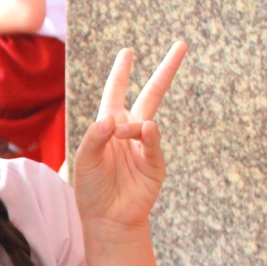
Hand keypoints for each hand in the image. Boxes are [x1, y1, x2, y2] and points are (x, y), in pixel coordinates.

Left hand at [74, 41, 186, 231]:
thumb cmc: (91, 189)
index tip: (128, 52)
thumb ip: (95, 138)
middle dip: (166, 71)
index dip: (122, 72)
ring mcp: (144, 146)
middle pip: (151, 94)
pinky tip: (147, 129)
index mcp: (108, 126)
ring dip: (133, 124)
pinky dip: (150, 136)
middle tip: (182, 46)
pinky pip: (154, 145)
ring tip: (120, 135)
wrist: (106, 220)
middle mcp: (128, 131)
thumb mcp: (84, 161)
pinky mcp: (154, 164)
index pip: (116, 92)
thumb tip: (112, 119)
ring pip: (148, 121)